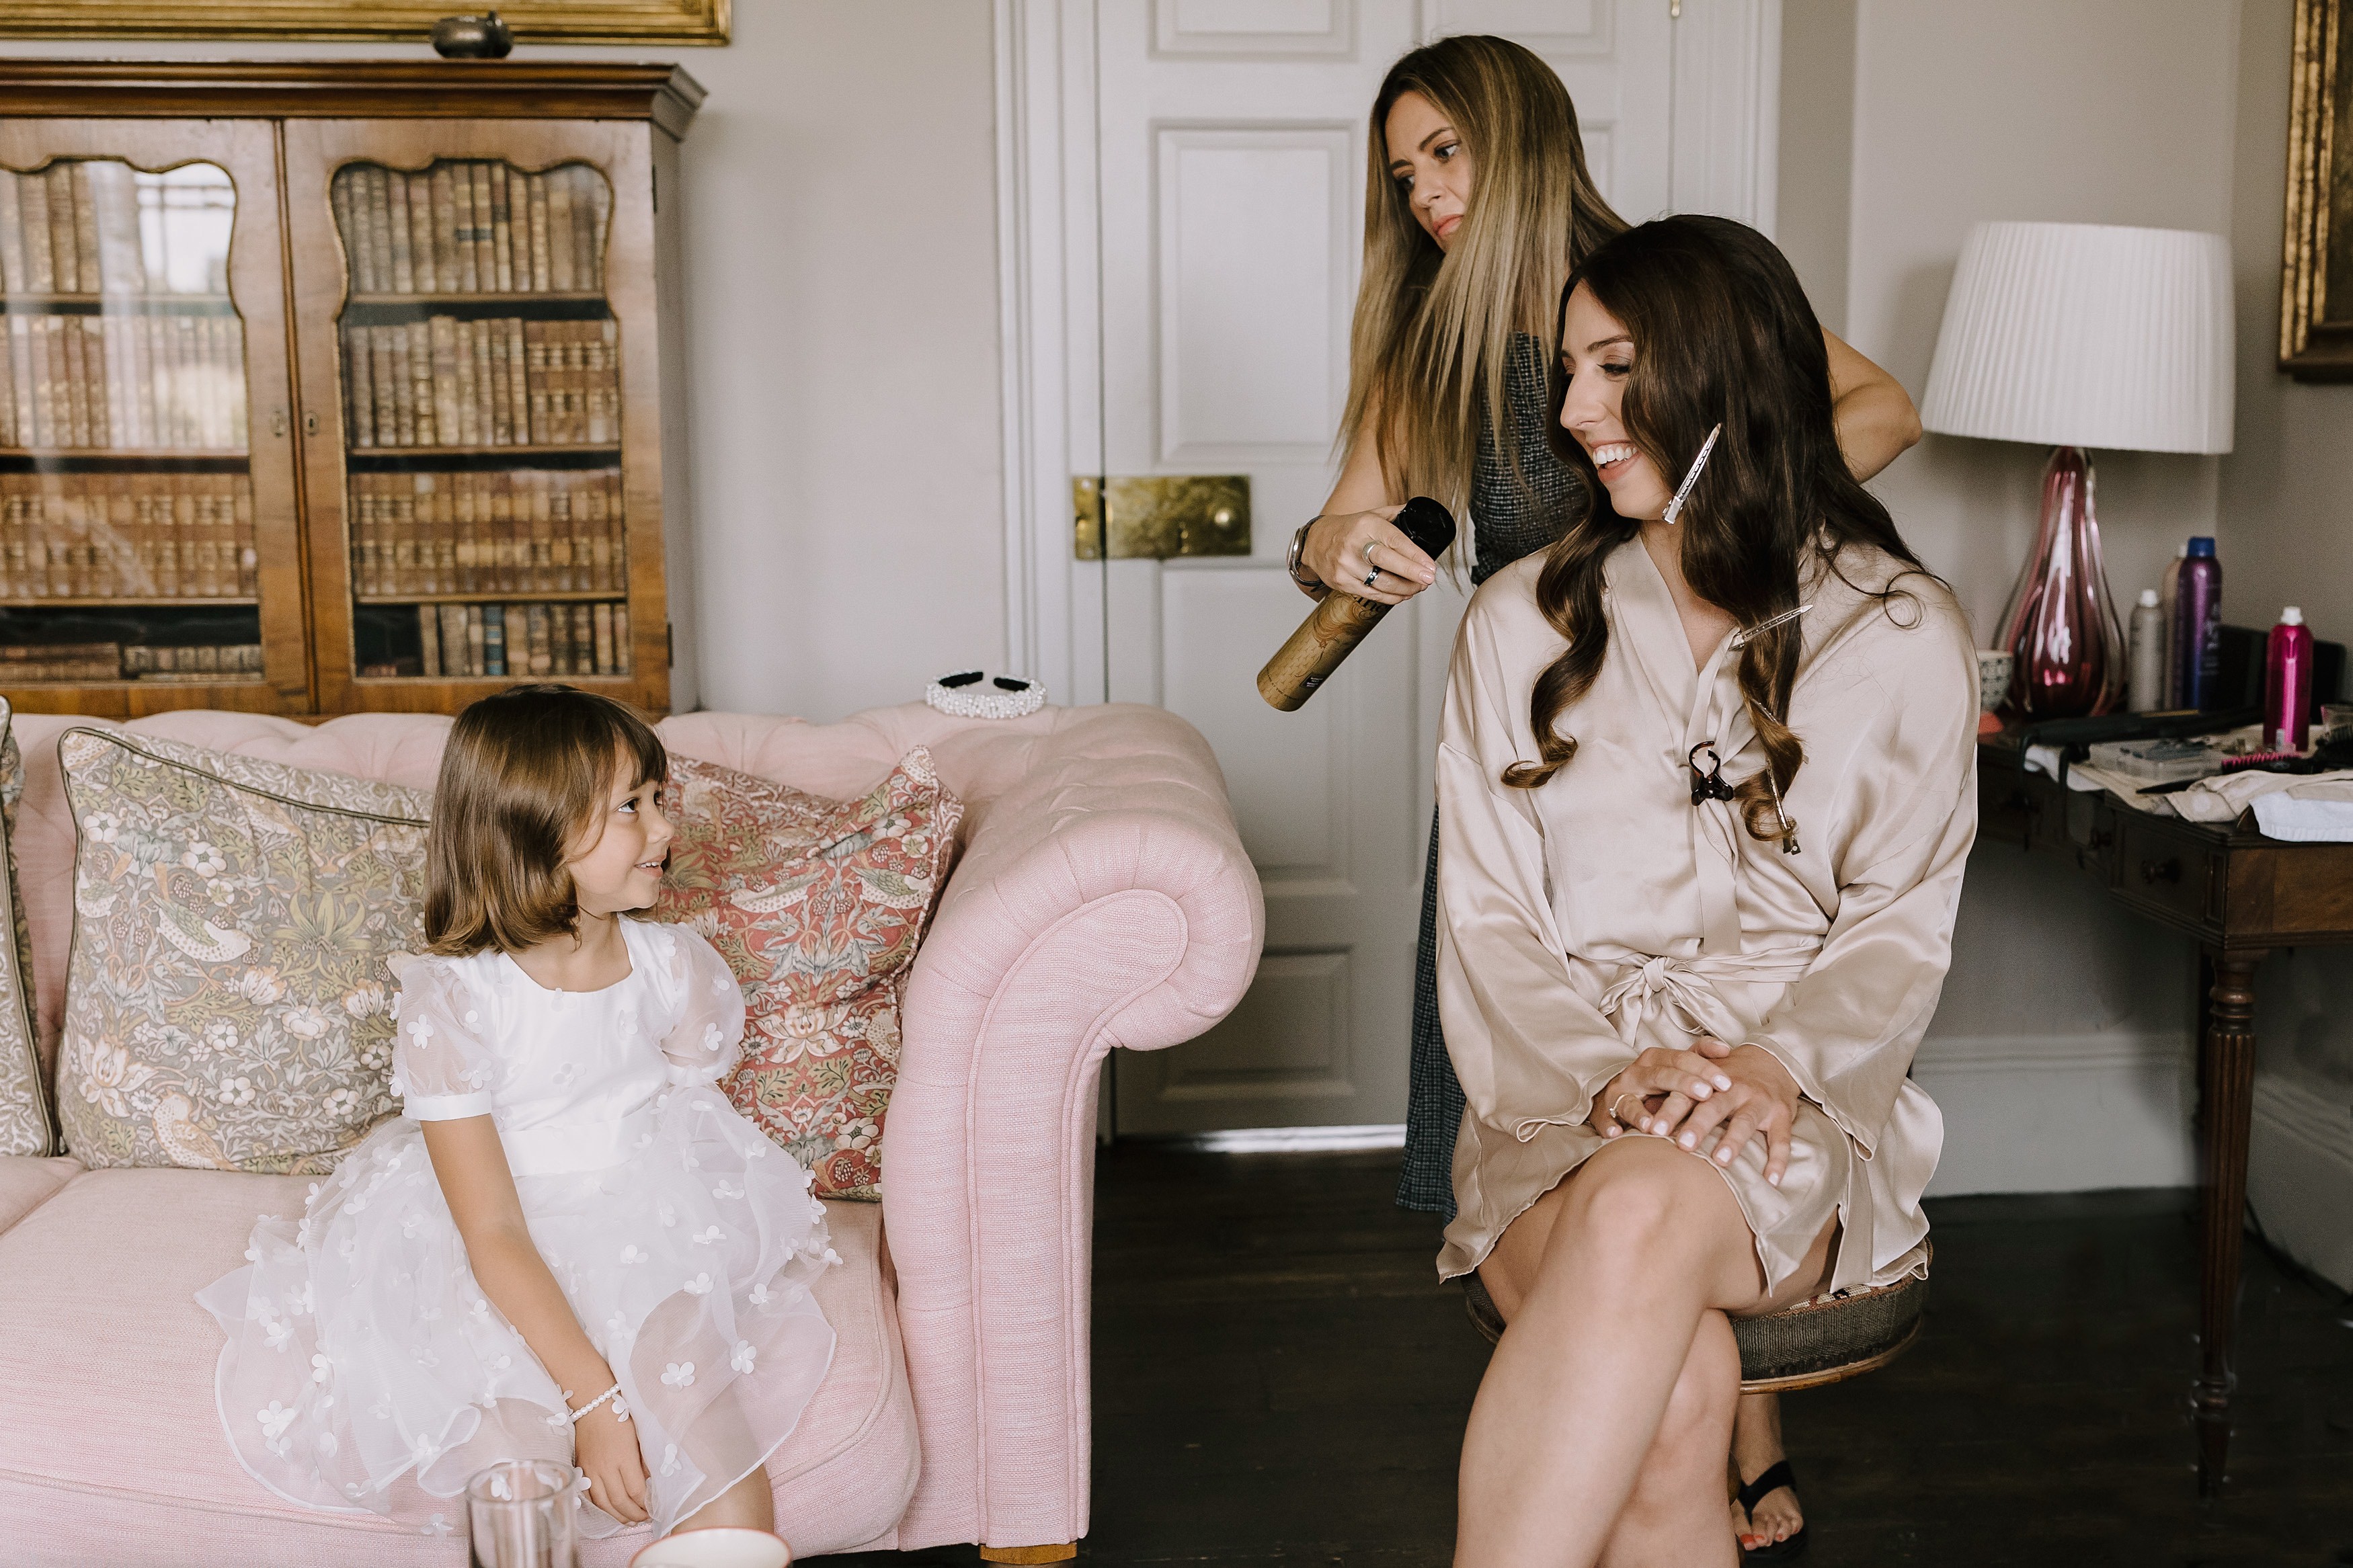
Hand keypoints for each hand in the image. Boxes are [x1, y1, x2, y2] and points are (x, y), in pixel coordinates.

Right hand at [573, 1398, 649, 1524]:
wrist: (593, 1406)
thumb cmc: (619, 1417)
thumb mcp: (639, 1437)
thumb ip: (644, 1461)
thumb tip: (649, 1482)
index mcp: (624, 1458)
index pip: (636, 1490)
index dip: (645, 1504)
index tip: (653, 1508)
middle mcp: (606, 1468)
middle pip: (620, 1501)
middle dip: (634, 1514)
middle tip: (644, 1518)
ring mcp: (591, 1471)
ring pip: (603, 1503)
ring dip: (617, 1516)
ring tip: (629, 1521)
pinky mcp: (581, 1470)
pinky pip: (589, 1496)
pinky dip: (600, 1508)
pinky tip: (609, 1511)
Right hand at [1301, 506, 1436, 604]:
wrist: (1315, 542)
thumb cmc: (1348, 529)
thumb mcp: (1371, 514)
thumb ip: (1395, 514)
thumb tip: (1421, 514)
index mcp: (1366, 525)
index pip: (1395, 540)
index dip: (1415, 555)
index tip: (1429, 565)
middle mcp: (1354, 544)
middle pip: (1387, 562)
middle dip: (1412, 573)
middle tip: (1428, 579)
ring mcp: (1346, 565)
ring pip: (1381, 582)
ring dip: (1404, 588)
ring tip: (1419, 587)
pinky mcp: (1342, 582)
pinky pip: (1371, 593)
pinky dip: (1391, 597)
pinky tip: (1402, 594)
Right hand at [1589, 1043, 1734, 1141]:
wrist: (1616, 1094)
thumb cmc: (1654, 1082)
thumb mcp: (1675, 1066)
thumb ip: (1699, 1055)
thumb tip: (1727, 1050)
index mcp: (1656, 1060)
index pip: (1682, 1059)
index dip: (1705, 1069)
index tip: (1727, 1083)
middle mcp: (1636, 1073)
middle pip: (1661, 1076)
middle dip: (1684, 1084)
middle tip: (1706, 1094)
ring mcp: (1619, 1093)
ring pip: (1630, 1101)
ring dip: (1641, 1113)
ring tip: (1655, 1126)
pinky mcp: (1603, 1111)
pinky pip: (1604, 1118)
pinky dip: (1608, 1125)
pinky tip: (1616, 1133)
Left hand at [1642, 1041, 1802, 1187]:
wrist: (1772, 1060)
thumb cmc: (1727, 1078)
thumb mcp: (1702, 1080)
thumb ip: (1677, 1098)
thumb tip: (1643, 1118)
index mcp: (1709, 1083)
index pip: (1686, 1096)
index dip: (1670, 1112)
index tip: (1654, 1129)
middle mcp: (1734, 1089)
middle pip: (1713, 1107)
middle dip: (1698, 1126)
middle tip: (1683, 1146)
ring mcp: (1759, 1101)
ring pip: (1745, 1121)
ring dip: (1733, 1141)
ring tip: (1721, 1161)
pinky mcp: (1782, 1114)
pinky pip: (1781, 1139)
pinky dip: (1778, 1160)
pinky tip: (1771, 1179)